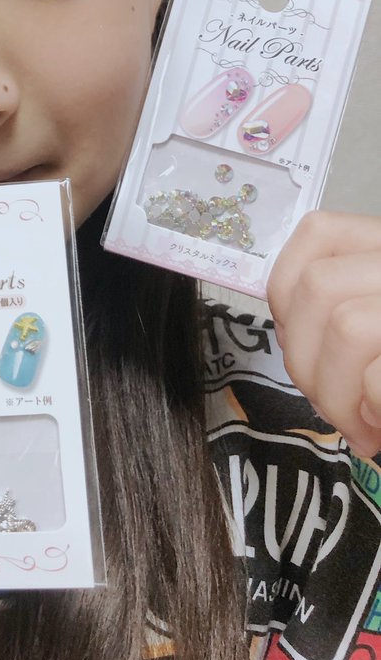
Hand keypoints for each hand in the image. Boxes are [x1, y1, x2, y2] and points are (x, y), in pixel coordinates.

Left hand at [267, 209, 380, 458]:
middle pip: (319, 286)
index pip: (318, 233)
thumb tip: (291, 335)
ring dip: (337, 393)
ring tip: (362, 426)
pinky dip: (371, 406)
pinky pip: (380, 374)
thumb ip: (344, 310)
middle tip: (333, 406)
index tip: (298, 341)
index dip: (288, 291)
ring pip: (347, 326)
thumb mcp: (380, 315)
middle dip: (305, 359)